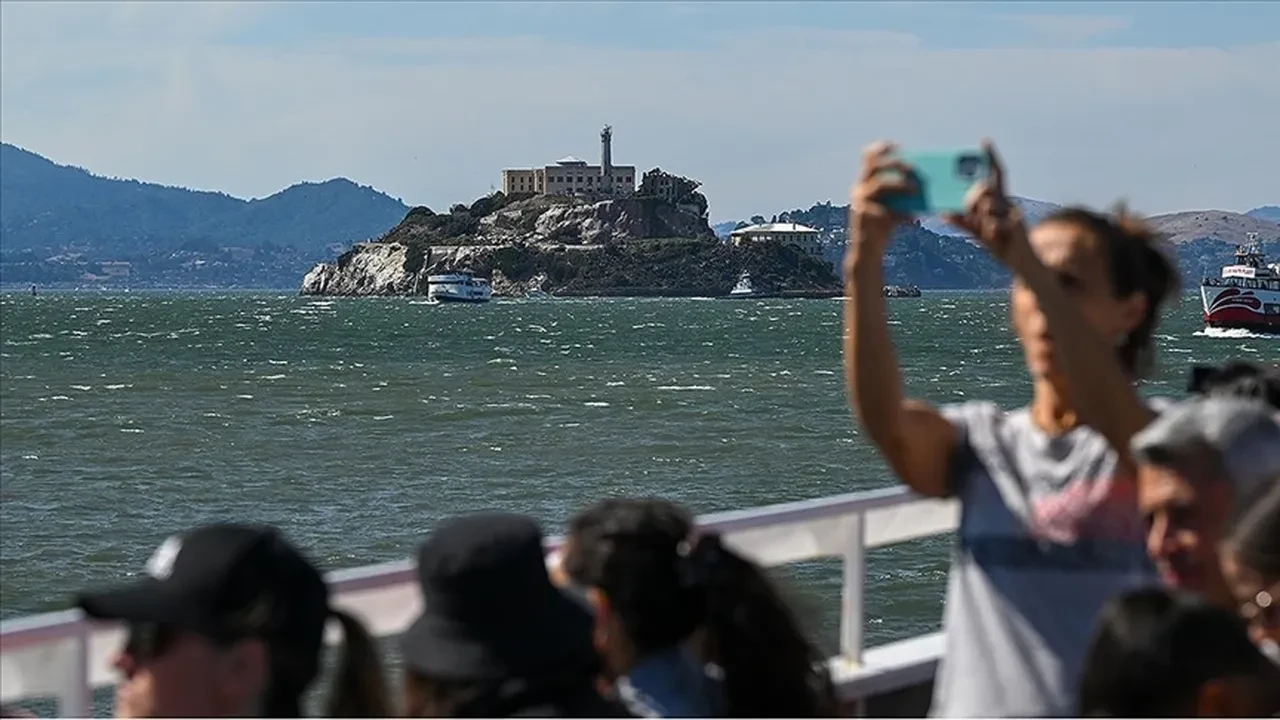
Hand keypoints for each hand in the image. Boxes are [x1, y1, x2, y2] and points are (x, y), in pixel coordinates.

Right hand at [849, 141, 914, 256]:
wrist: (869, 250)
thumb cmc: (885, 225)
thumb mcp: (895, 205)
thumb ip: (904, 193)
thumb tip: (927, 184)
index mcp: (866, 181)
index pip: (869, 156)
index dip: (883, 148)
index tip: (901, 148)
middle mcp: (860, 188)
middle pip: (874, 164)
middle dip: (896, 163)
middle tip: (915, 169)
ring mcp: (859, 200)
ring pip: (880, 183)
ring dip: (900, 184)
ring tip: (917, 190)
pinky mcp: (862, 215)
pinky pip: (884, 209)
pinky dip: (901, 213)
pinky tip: (913, 220)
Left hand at [942, 140, 1030, 266]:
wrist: (1024, 265)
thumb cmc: (1002, 246)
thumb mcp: (979, 234)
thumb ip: (964, 223)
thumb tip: (944, 213)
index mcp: (1001, 201)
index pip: (997, 174)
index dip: (991, 158)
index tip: (984, 141)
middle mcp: (1008, 204)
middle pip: (988, 187)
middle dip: (973, 196)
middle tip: (968, 210)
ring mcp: (1014, 214)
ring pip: (989, 205)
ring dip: (981, 218)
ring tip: (988, 231)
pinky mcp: (1018, 228)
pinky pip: (996, 224)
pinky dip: (991, 230)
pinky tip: (995, 236)